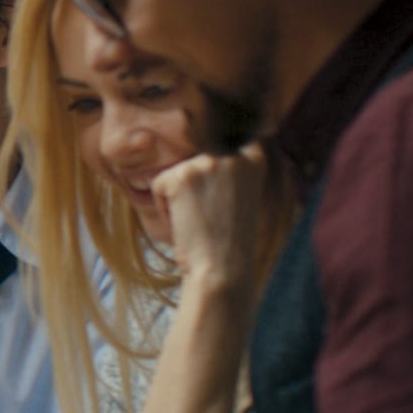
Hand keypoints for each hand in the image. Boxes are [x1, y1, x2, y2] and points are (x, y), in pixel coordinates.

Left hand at [152, 143, 269, 305]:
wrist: (222, 271)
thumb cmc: (230, 241)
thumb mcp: (242, 196)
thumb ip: (229, 170)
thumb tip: (207, 144)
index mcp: (255, 157)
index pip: (225, 141)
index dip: (213, 169)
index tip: (219, 193)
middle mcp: (234, 153)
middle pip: (192, 162)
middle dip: (193, 190)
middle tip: (211, 218)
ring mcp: (207, 162)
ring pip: (174, 175)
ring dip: (179, 201)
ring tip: (201, 223)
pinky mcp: (181, 175)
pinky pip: (157, 186)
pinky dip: (164, 210)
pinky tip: (186, 225)